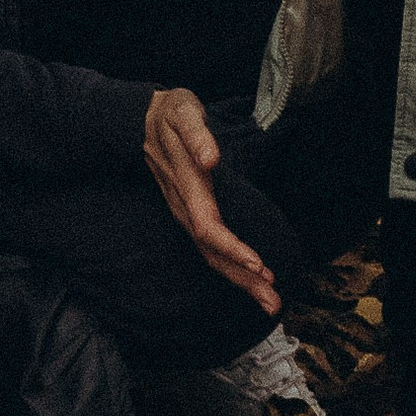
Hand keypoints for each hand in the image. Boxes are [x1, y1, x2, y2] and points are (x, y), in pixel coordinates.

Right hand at [143, 87, 280, 315]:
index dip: (232, 248)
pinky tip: (250, 277)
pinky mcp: (190, 214)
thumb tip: (210, 158)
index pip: (208, 226)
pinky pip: (211, 247)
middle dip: (243, 279)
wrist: (142, 121)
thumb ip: (196, 133)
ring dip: (241, 280)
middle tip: (273, 303)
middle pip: (213, 252)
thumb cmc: (170, 115)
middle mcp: (185, 207)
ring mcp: (186, 214)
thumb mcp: (183, 112)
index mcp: (187, 186)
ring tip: (269, 301)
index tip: (258, 264)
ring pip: (212, 255)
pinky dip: (232, 266)